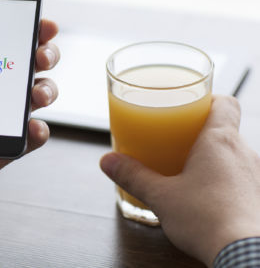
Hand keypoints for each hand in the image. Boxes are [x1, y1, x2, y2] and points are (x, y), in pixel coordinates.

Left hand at [0, 0, 59, 227]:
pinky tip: (31, 127)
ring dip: (47, 90)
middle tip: (42, 55)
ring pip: (35, 98)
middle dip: (44, 54)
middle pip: (26, 66)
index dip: (25, 30)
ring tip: (36, 94)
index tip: (43, 23)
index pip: (0, 43)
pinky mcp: (2, 148)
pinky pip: (30, 137)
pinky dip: (38, 131)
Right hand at [100, 95, 259, 265]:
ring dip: (211, 159)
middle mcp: (243, 153)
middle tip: (175, 143)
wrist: (243, 254)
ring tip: (186, 174)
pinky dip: (222, 181)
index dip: (207, 100)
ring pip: (232, 155)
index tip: (188, 108)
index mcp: (220, 141)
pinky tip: (205, 199)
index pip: (224, 103)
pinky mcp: (257, 197)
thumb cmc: (206, 220)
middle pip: (224, 129)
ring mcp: (255, 176)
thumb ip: (133, 175)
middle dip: (198, 134)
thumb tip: (108, 161)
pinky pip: (239, 178)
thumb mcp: (160, 195)